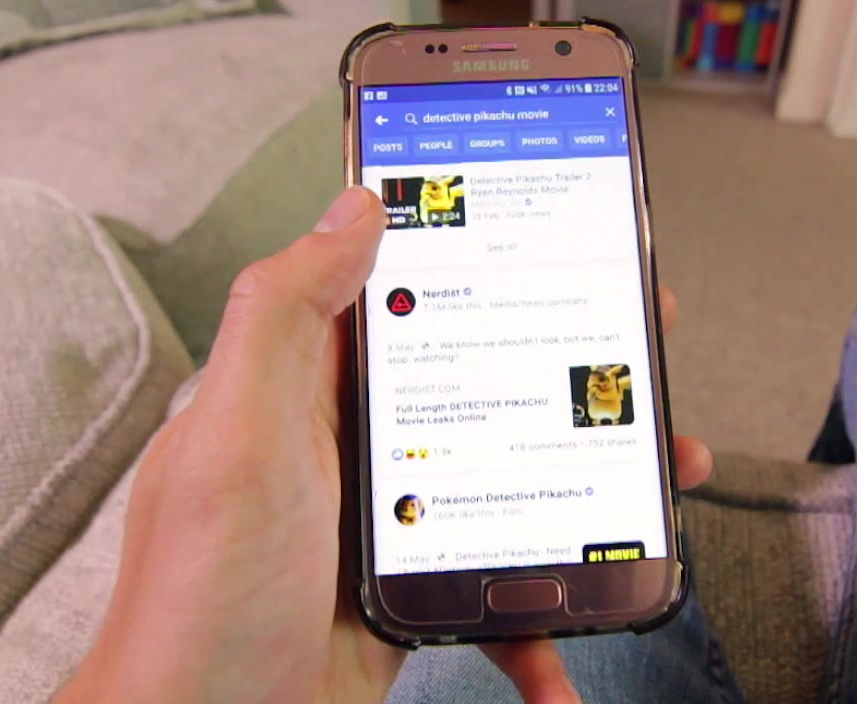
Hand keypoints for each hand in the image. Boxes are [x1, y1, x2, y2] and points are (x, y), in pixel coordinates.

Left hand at [55, 187, 713, 703]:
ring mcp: (389, 518)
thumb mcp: (241, 437)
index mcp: (307, 386)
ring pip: (509, 475)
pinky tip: (564, 648)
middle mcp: (351, 442)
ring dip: (588, 483)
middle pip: (479, 377)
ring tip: (654, 479)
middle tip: (635, 347)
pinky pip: (499, 587)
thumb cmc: (201, 601)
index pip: (402, 289)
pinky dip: (540, 619)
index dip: (480, 254)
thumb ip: (285, 313)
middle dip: (566, 366)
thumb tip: (353, 208)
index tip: (555, 233)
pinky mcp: (414, 588)